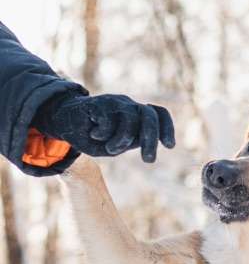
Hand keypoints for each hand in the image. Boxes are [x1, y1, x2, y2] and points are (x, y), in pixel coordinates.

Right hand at [34, 93, 174, 162]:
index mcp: (135, 115)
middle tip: (148, 161)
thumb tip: (147, 142)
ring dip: (121, 141)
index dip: (166, 128)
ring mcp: (113, 102)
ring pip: (130, 119)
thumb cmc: (92, 137)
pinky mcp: (98, 102)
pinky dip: (104, 133)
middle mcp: (128, 105)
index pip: (158, 113)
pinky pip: (109, 120)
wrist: (64, 124)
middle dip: (151, 140)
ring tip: (111, 149)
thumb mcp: (114, 145)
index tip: (170, 146)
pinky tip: (95, 134)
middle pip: (149, 115)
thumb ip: (130, 142)